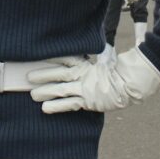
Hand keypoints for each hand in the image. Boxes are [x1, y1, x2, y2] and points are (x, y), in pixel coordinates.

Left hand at [29, 46, 159, 113]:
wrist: (131, 83)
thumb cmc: (118, 72)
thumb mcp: (105, 60)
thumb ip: (94, 57)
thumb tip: (92, 49)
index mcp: (86, 64)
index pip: (66, 59)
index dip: (52, 58)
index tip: (38, 55)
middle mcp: (83, 75)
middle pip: (59, 73)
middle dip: (43, 74)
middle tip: (28, 76)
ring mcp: (84, 88)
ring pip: (61, 89)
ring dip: (46, 91)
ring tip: (32, 94)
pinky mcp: (87, 101)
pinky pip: (69, 104)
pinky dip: (56, 106)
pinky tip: (45, 109)